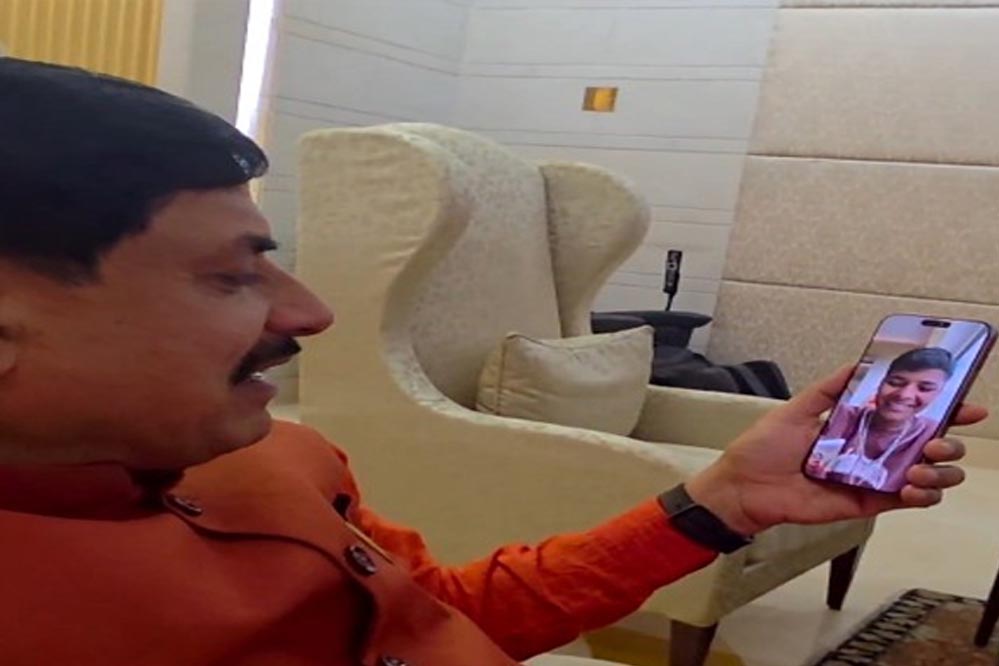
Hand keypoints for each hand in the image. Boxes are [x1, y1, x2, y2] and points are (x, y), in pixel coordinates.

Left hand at [685, 366, 988, 535]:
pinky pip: (907, 501)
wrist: (743, 487)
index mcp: (859, 426)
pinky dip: (920, 495)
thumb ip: (829, 389)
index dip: (943, 411)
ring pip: (929, 477)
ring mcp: (873, 478)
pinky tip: (912, 486)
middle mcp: (872, 451)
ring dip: (938, 471)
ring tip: (921, 466)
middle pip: (930, 447)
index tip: (967, 405)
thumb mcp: (796, 409)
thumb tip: (858, 364)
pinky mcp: (867, 502)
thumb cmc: (763, 449)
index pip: (910, 416)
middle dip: (948, 442)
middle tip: (937, 440)